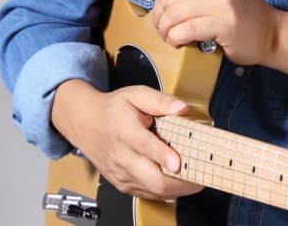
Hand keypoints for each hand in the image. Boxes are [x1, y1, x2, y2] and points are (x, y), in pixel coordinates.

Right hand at [51, 80, 203, 199]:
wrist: (86, 123)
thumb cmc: (114, 109)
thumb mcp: (136, 94)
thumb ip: (160, 100)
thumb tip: (182, 108)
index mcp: (125, 131)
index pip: (145, 146)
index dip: (163, 155)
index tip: (178, 162)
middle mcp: (121, 157)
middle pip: (152, 179)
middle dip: (180, 182)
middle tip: (201, 176)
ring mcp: (121, 174)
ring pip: (152, 191)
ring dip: (177, 189)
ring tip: (195, 180)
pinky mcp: (122, 185)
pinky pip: (147, 194)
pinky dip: (165, 191)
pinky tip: (178, 183)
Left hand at [150, 0, 280, 65]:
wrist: (270, 32)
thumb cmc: (239, 14)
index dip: (159, 4)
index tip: (163, 18)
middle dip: (159, 20)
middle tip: (165, 32)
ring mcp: (221, 0)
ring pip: (174, 15)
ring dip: (167, 32)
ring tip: (173, 39)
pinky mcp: (224, 23)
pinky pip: (185, 30)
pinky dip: (177, 39)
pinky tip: (181, 44)